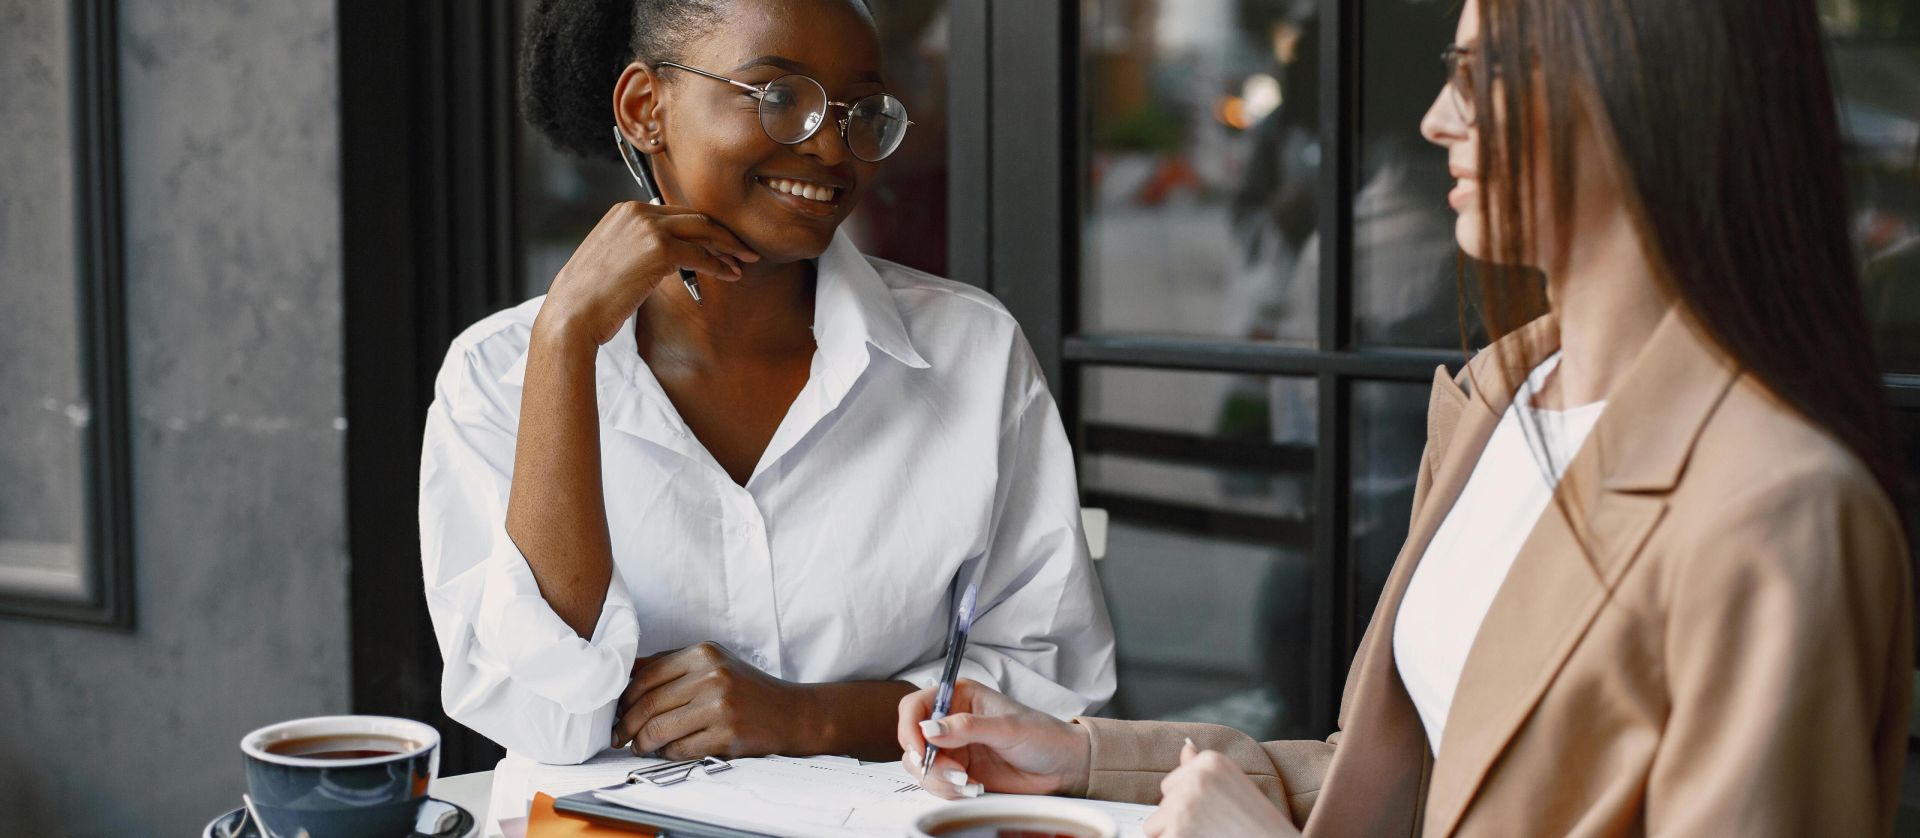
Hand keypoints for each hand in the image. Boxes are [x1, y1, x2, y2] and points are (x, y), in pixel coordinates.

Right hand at [537, 202, 760, 345]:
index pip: (677, 213)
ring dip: (729, 246)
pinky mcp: (660, 249)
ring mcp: (650, 228)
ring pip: (703, 231)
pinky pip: (701, 254)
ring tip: (746, 260)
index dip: (704, 228)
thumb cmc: (592, 295)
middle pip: (695, 217)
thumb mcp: (614, 258)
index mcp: (626, 210)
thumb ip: (640, 246)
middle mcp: (639, 211)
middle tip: (745, 249)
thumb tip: (672, 255)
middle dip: (724, 233)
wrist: (573, 313)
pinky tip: (731, 274)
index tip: (722, 242)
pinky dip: (720, 264)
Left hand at [613, 642, 810, 758]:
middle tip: (619, 736)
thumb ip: (672, 665)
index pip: (647, 676)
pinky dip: (667, 754)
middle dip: (626, 725)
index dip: (624, 699)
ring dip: (642, 743)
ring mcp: (720, 707)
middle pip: (648, 705)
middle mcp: (712, 676)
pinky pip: (680, 749)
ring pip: (659, 730)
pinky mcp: (727, 735)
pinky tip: (666, 752)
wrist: (790, 713)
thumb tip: (626, 674)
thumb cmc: (746, 688)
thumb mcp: (713, 662)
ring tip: (639, 747)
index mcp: (704, 654)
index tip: (617, 712)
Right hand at [896, 679, 1090, 799]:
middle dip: (928, 762)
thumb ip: (966, 727)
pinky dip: (950, 790)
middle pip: (912, 741)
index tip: (920, 750)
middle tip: (956, 772)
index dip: (910, 728)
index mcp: (959, 697)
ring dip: (940, 780)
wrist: (1062, 767)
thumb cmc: (1042, 736)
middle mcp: (951, 722)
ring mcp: (953, 749)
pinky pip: (936, 785)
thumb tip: (929, 729)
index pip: (915, 706)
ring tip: (971, 782)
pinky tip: (975, 788)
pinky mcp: (958, 772)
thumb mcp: (1006, 727)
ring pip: (921, 767)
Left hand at [1142, 740, 1297, 836]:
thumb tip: (1186, 747)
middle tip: (1211, 826)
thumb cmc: (1256, 820)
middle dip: (1178, 819)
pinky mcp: (1178, 831)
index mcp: (1210, 761)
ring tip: (1205, 835)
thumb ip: (1201, 768)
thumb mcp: (1232, 784)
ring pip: (1154, 825)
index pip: (1170, 785)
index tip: (1212, 812)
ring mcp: (1185, 804)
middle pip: (1162, 804)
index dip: (1188, 805)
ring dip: (1173, 834)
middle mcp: (1196, 777)